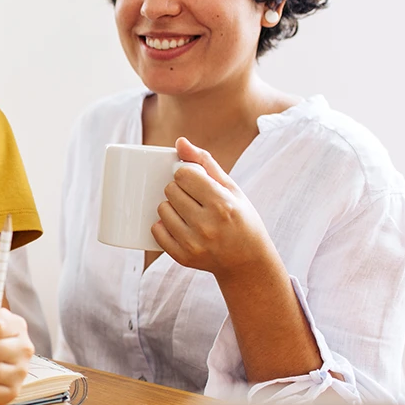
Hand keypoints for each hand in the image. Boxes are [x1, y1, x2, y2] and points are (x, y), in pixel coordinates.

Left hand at [152, 137, 277, 277]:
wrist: (248, 262)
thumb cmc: (240, 219)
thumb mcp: (231, 188)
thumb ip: (205, 163)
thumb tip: (180, 142)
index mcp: (222, 204)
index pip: (183, 175)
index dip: (186, 175)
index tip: (194, 181)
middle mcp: (207, 225)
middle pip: (170, 190)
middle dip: (178, 190)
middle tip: (193, 198)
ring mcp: (194, 243)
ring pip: (162, 209)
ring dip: (170, 207)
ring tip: (188, 212)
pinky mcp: (183, 257)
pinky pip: (157, 231)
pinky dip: (163, 226)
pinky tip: (179, 225)